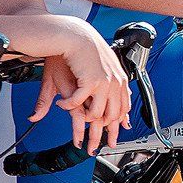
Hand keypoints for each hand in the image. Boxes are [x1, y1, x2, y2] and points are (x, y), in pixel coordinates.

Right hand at [31, 19, 130, 152]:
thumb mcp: (92, 73)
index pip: (121, 109)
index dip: (116, 127)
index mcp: (118, 81)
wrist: (75, 34)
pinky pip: (79, 103)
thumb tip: (98, 105)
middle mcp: (114, 84)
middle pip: (110, 118)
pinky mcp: (91, 81)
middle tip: (91, 148)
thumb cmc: (82, 51)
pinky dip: (69, 106)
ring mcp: (104, 83)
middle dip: (99, 136)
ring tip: (74, 124)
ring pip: (96, 115)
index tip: (111, 140)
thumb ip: (97, 92)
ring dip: (82, 123)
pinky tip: (61, 104)